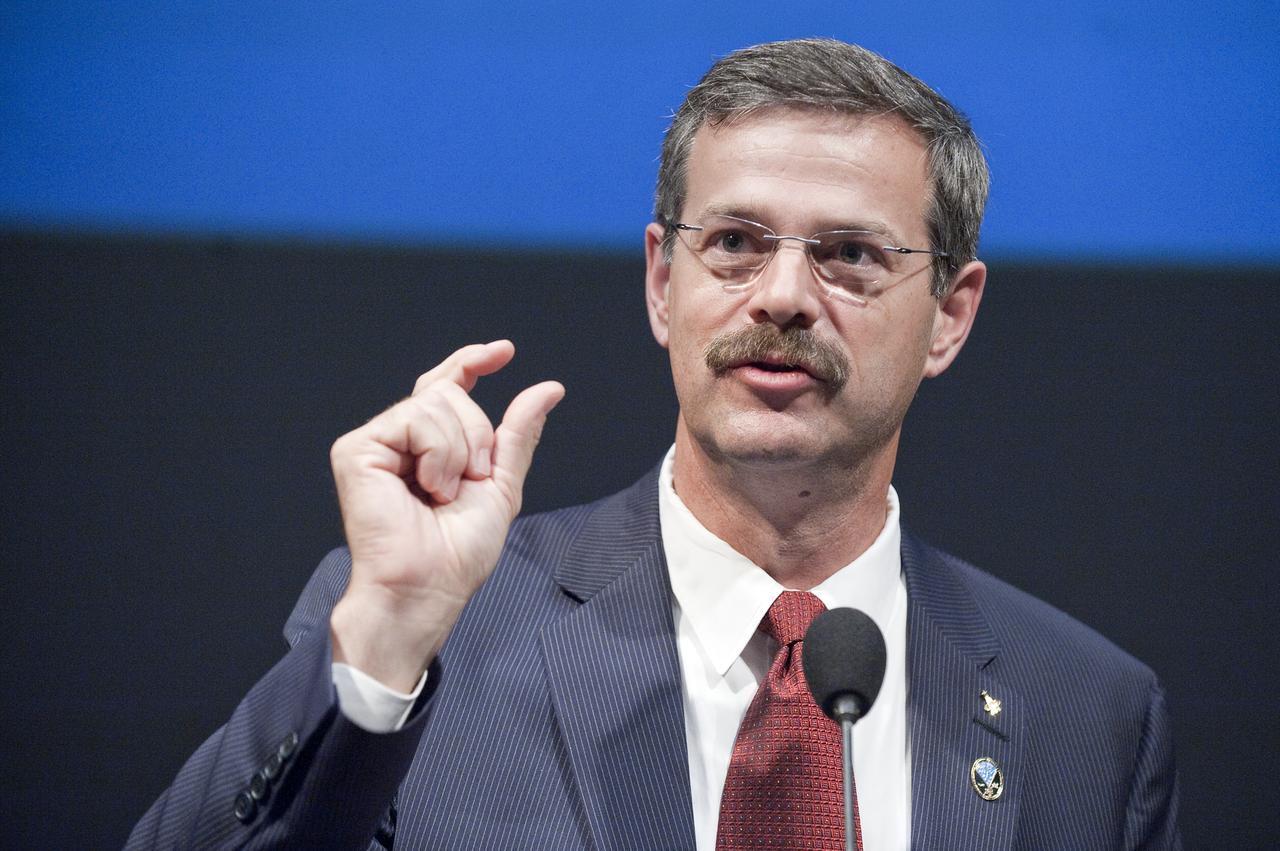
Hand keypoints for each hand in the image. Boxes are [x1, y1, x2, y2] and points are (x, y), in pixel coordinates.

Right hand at [328, 340, 563, 689]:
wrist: (430, 585)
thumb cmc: (458, 552)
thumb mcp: (501, 485)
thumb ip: (517, 434)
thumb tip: (549, 388)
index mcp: (427, 446)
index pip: (448, 385)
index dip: (473, 361)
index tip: (504, 351)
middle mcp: (397, 438)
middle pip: (450, 391)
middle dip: (478, 435)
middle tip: (468, 483)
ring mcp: (374, 441)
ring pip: (437, 401)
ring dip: (460, 452)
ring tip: (443, 494)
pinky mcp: (356, 449)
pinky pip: (416, 418)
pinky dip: (438, 455)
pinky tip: (427, 489)